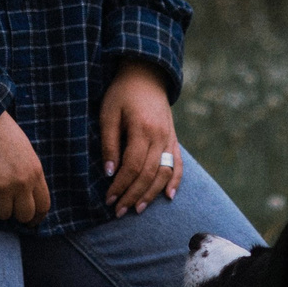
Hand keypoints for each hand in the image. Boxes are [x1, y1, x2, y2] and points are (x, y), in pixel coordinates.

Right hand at [0, 112, 50, 223]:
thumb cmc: (1, 132)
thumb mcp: (25, 151)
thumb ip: (30, 174)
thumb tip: (29, 198)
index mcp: (35, 172)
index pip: (43, 206)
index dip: (36, 217)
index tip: (29, 221)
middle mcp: (21, 182)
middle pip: (24, 215)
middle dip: (15, 214)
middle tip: (6, 206)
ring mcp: (1, 187)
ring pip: (2, 215)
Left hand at [100, 61, 182, 216]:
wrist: (146, 75)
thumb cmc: (121, 93)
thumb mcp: (108, 113)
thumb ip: (109, 143)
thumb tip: (109, 173)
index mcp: (142, 129)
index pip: (133, 166)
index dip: (120, 186)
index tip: (108, 199)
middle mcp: (160, 136)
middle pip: (149, 174)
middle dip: (133, 195)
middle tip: (118, 211)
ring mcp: (170, 138)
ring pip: (164, 173)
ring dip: (151, 194)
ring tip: (138, 209)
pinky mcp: (174, 139)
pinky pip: (178, 164)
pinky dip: (175, 181)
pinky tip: (169, 196)